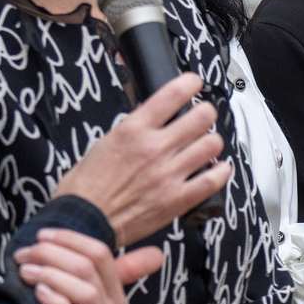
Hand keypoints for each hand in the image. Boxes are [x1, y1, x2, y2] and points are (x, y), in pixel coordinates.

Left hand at [16, 230, 164, 303]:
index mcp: (114, 295)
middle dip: (52, 255)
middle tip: (24, 255)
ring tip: (26, 272)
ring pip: (86, 295)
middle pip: (88, 270)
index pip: (101, 254)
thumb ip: (104, 268)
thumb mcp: (78, 289)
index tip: (41, 236)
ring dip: (52, 277)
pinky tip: (38, 294)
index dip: (70, 240)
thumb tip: (158, 255)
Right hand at [54, 72, 230, 245]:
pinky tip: (219, 168)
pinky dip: (221, 171)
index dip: (190, 83)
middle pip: (201, 117)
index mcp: (133, 130)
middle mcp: (154, 149)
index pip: (172, 94)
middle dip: (206, 113)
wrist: (82, 220)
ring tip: (206, 144)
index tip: (194, 83)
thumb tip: (153, 116)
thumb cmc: (87, 186)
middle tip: (203, 116)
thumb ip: (133, 129)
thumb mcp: (105, 142)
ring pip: (211, 145)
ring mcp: (168, 174)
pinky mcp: (177, 200)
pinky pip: (212, 180)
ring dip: (212, 142)